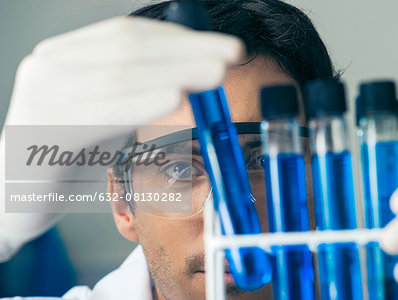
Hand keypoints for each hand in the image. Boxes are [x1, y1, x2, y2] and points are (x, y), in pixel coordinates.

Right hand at [0, 16, 243, 260]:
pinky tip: (173, 98)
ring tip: (213, 73)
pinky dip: (139, 104)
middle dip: (186, 50)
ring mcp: (42, 97)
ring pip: (117, 75)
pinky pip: (98, 114)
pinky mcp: (41, 134)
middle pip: (128, 48)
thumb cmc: (66, 152)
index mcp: (65, 55)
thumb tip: (192, 79)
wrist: (12, 196)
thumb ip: (137, 91)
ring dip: (172, 71)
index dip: (180, 38)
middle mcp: (50, 67)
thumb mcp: (104, 112)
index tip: (222, 46)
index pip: (129, 34)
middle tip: (230, 55)